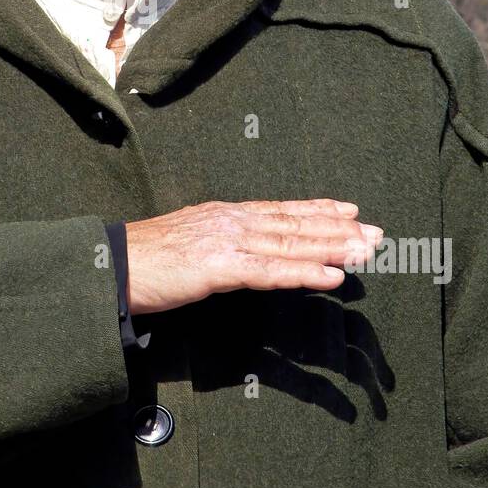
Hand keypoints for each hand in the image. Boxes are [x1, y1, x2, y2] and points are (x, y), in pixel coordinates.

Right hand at [124, 198, 381, 315]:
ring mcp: (227, 241)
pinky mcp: (219, 267)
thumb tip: (241, 254)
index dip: (318, 209)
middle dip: (339, 228)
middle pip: (295, 223)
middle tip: (377, 233)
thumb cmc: (144, 260)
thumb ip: (218, 244)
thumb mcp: (188, 243)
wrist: (111, 265)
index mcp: (224, 214)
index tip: (350, 210)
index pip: (280, 209)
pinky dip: (306, 273)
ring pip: (291, 244)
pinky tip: (332, 277)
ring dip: (333, 247)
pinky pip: (271, 271)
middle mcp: (231, 220)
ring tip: (366, 252)